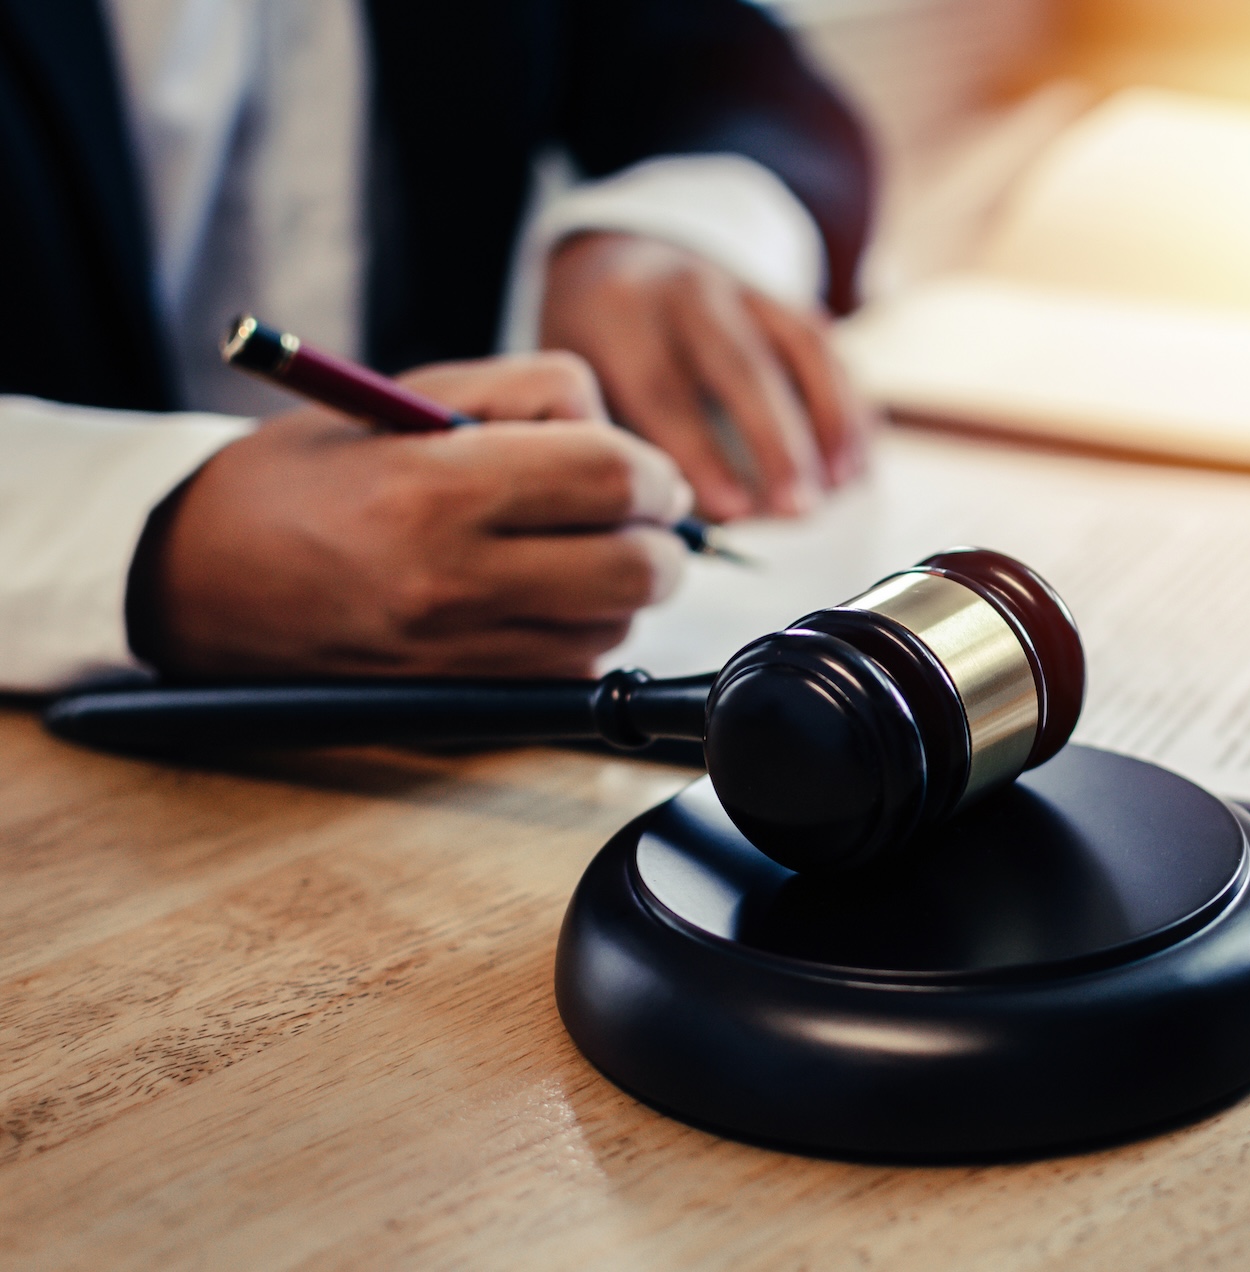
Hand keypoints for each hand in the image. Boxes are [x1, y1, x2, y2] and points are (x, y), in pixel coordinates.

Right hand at [135, 353, 692, 678]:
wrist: (199, 579)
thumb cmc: (307, 477)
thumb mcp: (410, 395)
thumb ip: (532, 395)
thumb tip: (629, 439)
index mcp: (438, 487)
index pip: (616, 478)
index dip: (654, 472)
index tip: (644, 472)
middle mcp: (454, 579)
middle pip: (641, 568)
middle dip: (659, 537)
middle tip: (633, 515)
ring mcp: (459, 651)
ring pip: (617, 626)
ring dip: (619, 590)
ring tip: (563, 552)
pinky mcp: (461, 700)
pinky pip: (573, 670)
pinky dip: (578, 634)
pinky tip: (531, 599)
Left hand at [539, 231, 870, 520]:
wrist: (613, 258)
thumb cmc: (595, 349)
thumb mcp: (580, 384)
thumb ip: (618, 443)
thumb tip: (671, 523)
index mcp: (622, 316)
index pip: (664, 389)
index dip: (702, 455)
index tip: (733, 512)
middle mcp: (687, 291)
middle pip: (743, 367)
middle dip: (778, 445)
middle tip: (800, 512)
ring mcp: (744, 288)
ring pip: (804, 348)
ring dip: (832, 422)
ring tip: (839, 487)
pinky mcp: (784, 299)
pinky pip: (829, 349)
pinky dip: (850, 406)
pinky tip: (855, 463)